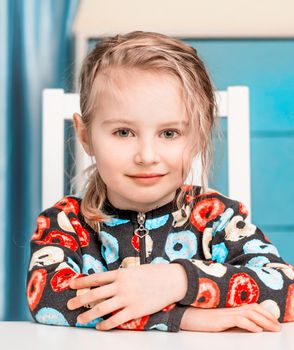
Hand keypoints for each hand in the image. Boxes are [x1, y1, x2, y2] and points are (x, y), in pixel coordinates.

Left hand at [67, 263, 187, 329]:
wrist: (171, 280)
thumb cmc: (154, 273)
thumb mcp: (135, 270)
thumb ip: (121, 277)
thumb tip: (108, 283)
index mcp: (121, 273)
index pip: (96, 278)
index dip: (82, 282)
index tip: (71, 285)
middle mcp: (121, 286)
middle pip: (95, 294)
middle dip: (80, 300)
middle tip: (70, 305)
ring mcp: (127, 299)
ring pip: (102, 308)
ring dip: (89, 315)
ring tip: (80, 319)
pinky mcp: (135, 310)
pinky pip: (116, 320)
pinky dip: (106, 324)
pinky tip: (100, 326)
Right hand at [181, 303, 281, 332]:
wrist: (183, 315)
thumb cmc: (197, 317)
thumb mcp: (215, 318)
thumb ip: (226, 318)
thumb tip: (240, 324)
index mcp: (228, 306)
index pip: (250, 305)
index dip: (263, 311)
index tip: (273, 320)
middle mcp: (228, 307)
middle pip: (253, 308)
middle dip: (268, 317)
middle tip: (278, 326)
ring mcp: (224, 312)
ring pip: (249, 313)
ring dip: (264, 321)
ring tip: (274, 328)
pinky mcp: (220, 319)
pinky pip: (239, 320)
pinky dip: (250, 325)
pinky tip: (258, 330)